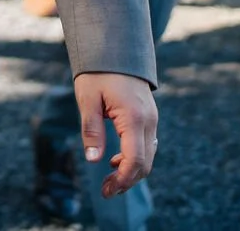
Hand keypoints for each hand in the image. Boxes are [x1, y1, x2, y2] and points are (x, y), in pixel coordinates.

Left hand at [74, 71, 157, 198]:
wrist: (116, 48)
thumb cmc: (98, 72)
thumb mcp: (87, 99)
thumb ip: (92, 130)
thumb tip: (93, 160)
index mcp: (134, 117)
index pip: (135, 160)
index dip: (123, 180)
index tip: (107, 191)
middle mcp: (149, 121)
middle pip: (145, 163)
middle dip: (127, 181)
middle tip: (105, 191)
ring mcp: (152, 119)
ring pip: (148, 156)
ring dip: (131, 171)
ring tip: (109, 180)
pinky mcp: (149, 117)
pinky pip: (147, 145)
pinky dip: (135, 158)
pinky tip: (115, 160)